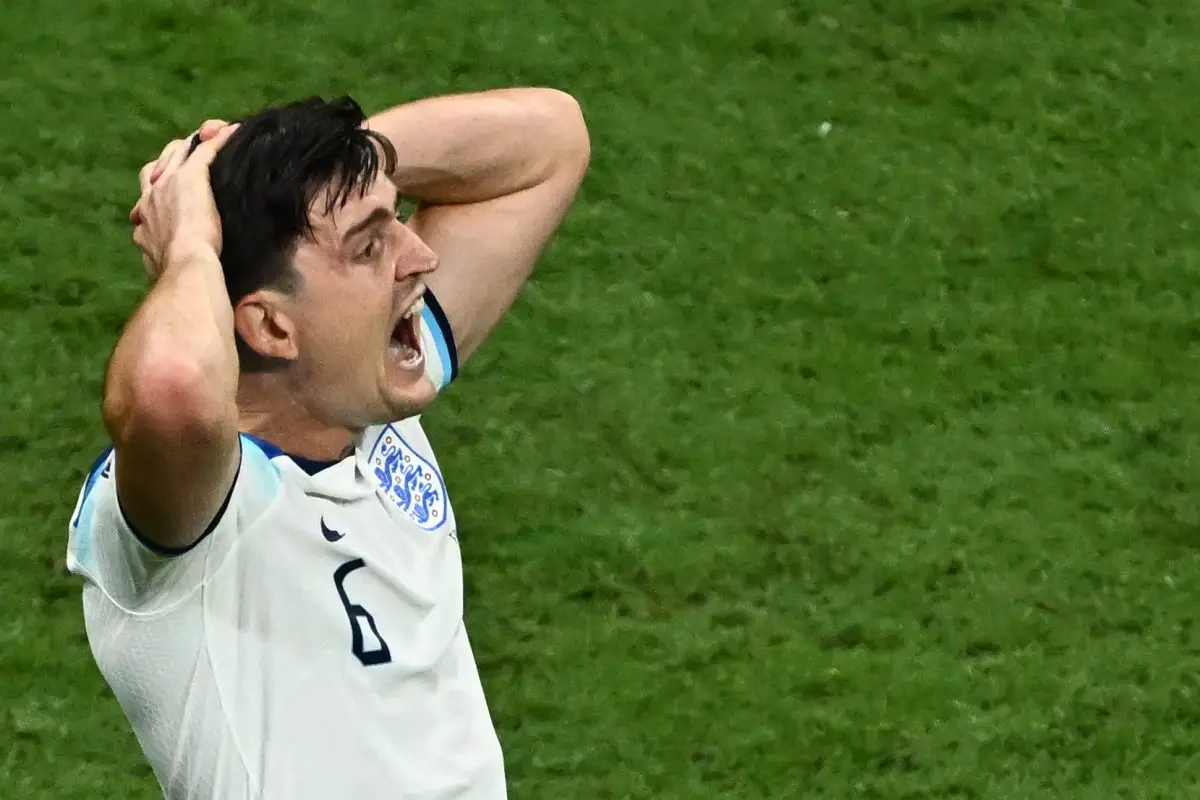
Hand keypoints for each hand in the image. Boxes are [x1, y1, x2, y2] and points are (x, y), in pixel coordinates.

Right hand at [131, 123, 238, 278]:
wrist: (184, 267)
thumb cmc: (177, 274)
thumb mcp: (159, 265)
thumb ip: (156, 256)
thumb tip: (155, 262)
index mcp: (145, 218)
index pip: (148, 193)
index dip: (159, 186)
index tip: (169, 189)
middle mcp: (151, 196)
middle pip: (158, 164)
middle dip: (171, 157)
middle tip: (191, 155)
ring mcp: (170, 183)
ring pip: (179, 150)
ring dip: (194, 143)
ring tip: (213, 135)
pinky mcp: (192, 177)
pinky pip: (206, 149)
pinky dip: (218, 139)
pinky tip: (232, 131)